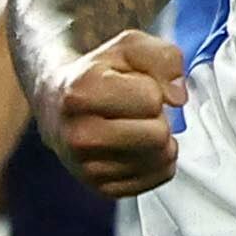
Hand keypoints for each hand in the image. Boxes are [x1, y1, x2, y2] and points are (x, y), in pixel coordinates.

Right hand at [41, 29, 188, 198]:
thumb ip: (163, 57)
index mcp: (80, 93)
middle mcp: (79, 135)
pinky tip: (137, 146)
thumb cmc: (98, 73)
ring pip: (160, 160)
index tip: (133, 87)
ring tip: (137, 126)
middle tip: (138, 110)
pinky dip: (156, 161)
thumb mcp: (129, 46)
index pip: (151, 99)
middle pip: (158, 135)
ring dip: (160, 140)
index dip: (152, 89)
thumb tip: (178, 97)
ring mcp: (87, 167)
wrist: (57, 105)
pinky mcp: (100, 188)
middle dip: (158, 118)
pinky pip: (156, 179)